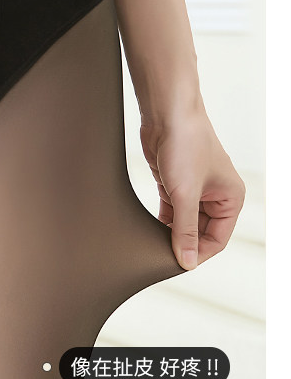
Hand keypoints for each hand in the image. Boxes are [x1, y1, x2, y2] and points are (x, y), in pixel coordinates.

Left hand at [139, 109, 245, 270]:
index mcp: (230, 198)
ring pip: (183, 223)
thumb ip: (185, 230)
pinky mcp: (174, 184)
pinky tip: (148, 231)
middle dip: (182, 244)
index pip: (217, 239)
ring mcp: (194, 190)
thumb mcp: (185, 194)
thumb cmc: (185, 146)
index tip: (177, 264)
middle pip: (199, 233)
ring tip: (152, 244)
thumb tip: (187, 262)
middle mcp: (215, 196)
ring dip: (170, 233)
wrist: (167, 114)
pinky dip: (161, 221)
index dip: (198, 253)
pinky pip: (170, 212)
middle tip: (160, 256)